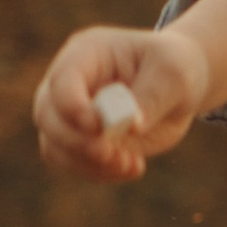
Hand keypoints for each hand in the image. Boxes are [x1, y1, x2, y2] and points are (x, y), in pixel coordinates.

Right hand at [34, 22, 211, 180]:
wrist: (178, 87)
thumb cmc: (175, 68)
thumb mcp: (174, 75)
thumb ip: (152, 97)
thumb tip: (132, 126)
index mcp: (86, 53)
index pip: (62, 80)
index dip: (72, 106)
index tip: (99, 126)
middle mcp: (70, 82)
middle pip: (48, 116)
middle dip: (76, 142)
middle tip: (112, 154)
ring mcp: (70, 113)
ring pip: (54, 145)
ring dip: (88, 163)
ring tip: (132, 164)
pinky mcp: (81, 140)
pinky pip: (73, 163)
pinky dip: (99, 172)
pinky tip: (134, 166)